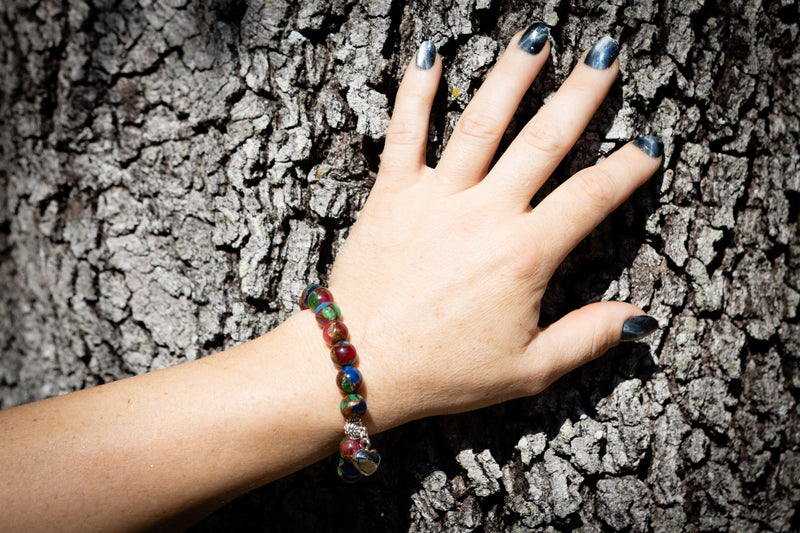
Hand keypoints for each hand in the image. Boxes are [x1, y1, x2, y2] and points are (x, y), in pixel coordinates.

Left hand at [327, 27, 661, 430]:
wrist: (356, 364)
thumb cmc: (440, 371)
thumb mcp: (526, 369)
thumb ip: (586, 339)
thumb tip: (640, 320)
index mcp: (524, 255)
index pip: (591, 197)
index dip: (628, 168)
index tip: (651, 142)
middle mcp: (484, 214)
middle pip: (544, 141)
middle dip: (582, 95)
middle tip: (607, 56)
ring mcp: (435, 197)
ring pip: (481, 122)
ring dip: (512, 76)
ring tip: (539, 37)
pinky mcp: (391, 194)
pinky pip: (405, 132)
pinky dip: (416, 91)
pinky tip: (431, 53)